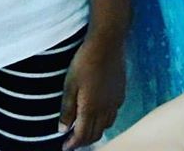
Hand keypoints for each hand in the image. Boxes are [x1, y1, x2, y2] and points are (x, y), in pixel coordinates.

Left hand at [59, 33, 124, 148]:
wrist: (107, 43)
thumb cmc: (85, 62)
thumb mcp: (69, 85)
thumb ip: (67, 109)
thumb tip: (62, 129)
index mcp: (90, 109)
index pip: (82, 136)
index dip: (73, 144)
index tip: (65, 147)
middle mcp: (105, 109)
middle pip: (96, 134)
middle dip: (84, 141)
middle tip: (73, 140)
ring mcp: (115, 100)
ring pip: (106, 125)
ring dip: (95, 131)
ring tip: (86, 128)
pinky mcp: (121, 92)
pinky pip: (114, 113)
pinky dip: (105, 119)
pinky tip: (99, 111)